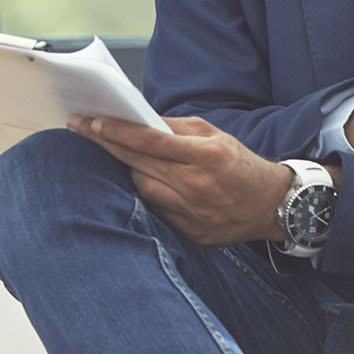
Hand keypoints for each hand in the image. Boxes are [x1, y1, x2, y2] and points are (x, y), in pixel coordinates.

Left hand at [69, 114, 292, 245]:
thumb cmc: (240, 164)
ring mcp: (191, 213)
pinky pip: (154, 210)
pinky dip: (146, 194)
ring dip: (127, 170)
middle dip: (107, 144)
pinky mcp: (189, 232)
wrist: (271, 206)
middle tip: (81, 128)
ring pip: (141, 188)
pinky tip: (139, 181)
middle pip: (139, 164)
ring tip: (114, 153)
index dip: (118, 131)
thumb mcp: (216, 135)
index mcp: (205, 156)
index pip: (151, 141)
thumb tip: (141, 122)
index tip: (94, 121)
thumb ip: (177, 128)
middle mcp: (196, 186)